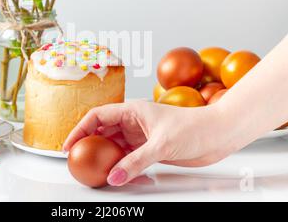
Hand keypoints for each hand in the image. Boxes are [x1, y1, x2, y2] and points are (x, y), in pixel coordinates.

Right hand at [63, 100, 230, 185]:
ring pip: (114, 146)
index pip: (98, 116)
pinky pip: (127, 157)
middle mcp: (134, 122)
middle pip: (103, 131)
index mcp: (132, 110)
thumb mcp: (161, 144)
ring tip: (93, 170)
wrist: (218, 134)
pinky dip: (120, 166)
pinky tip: (116, 175)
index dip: (80, 129)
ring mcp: (141, 136)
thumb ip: (136, 161)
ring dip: (104, 157)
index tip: (69, 145)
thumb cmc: (194, 127)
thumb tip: (114, 176)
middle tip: (78, 161)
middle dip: (89, 144)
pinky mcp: (149, 149)